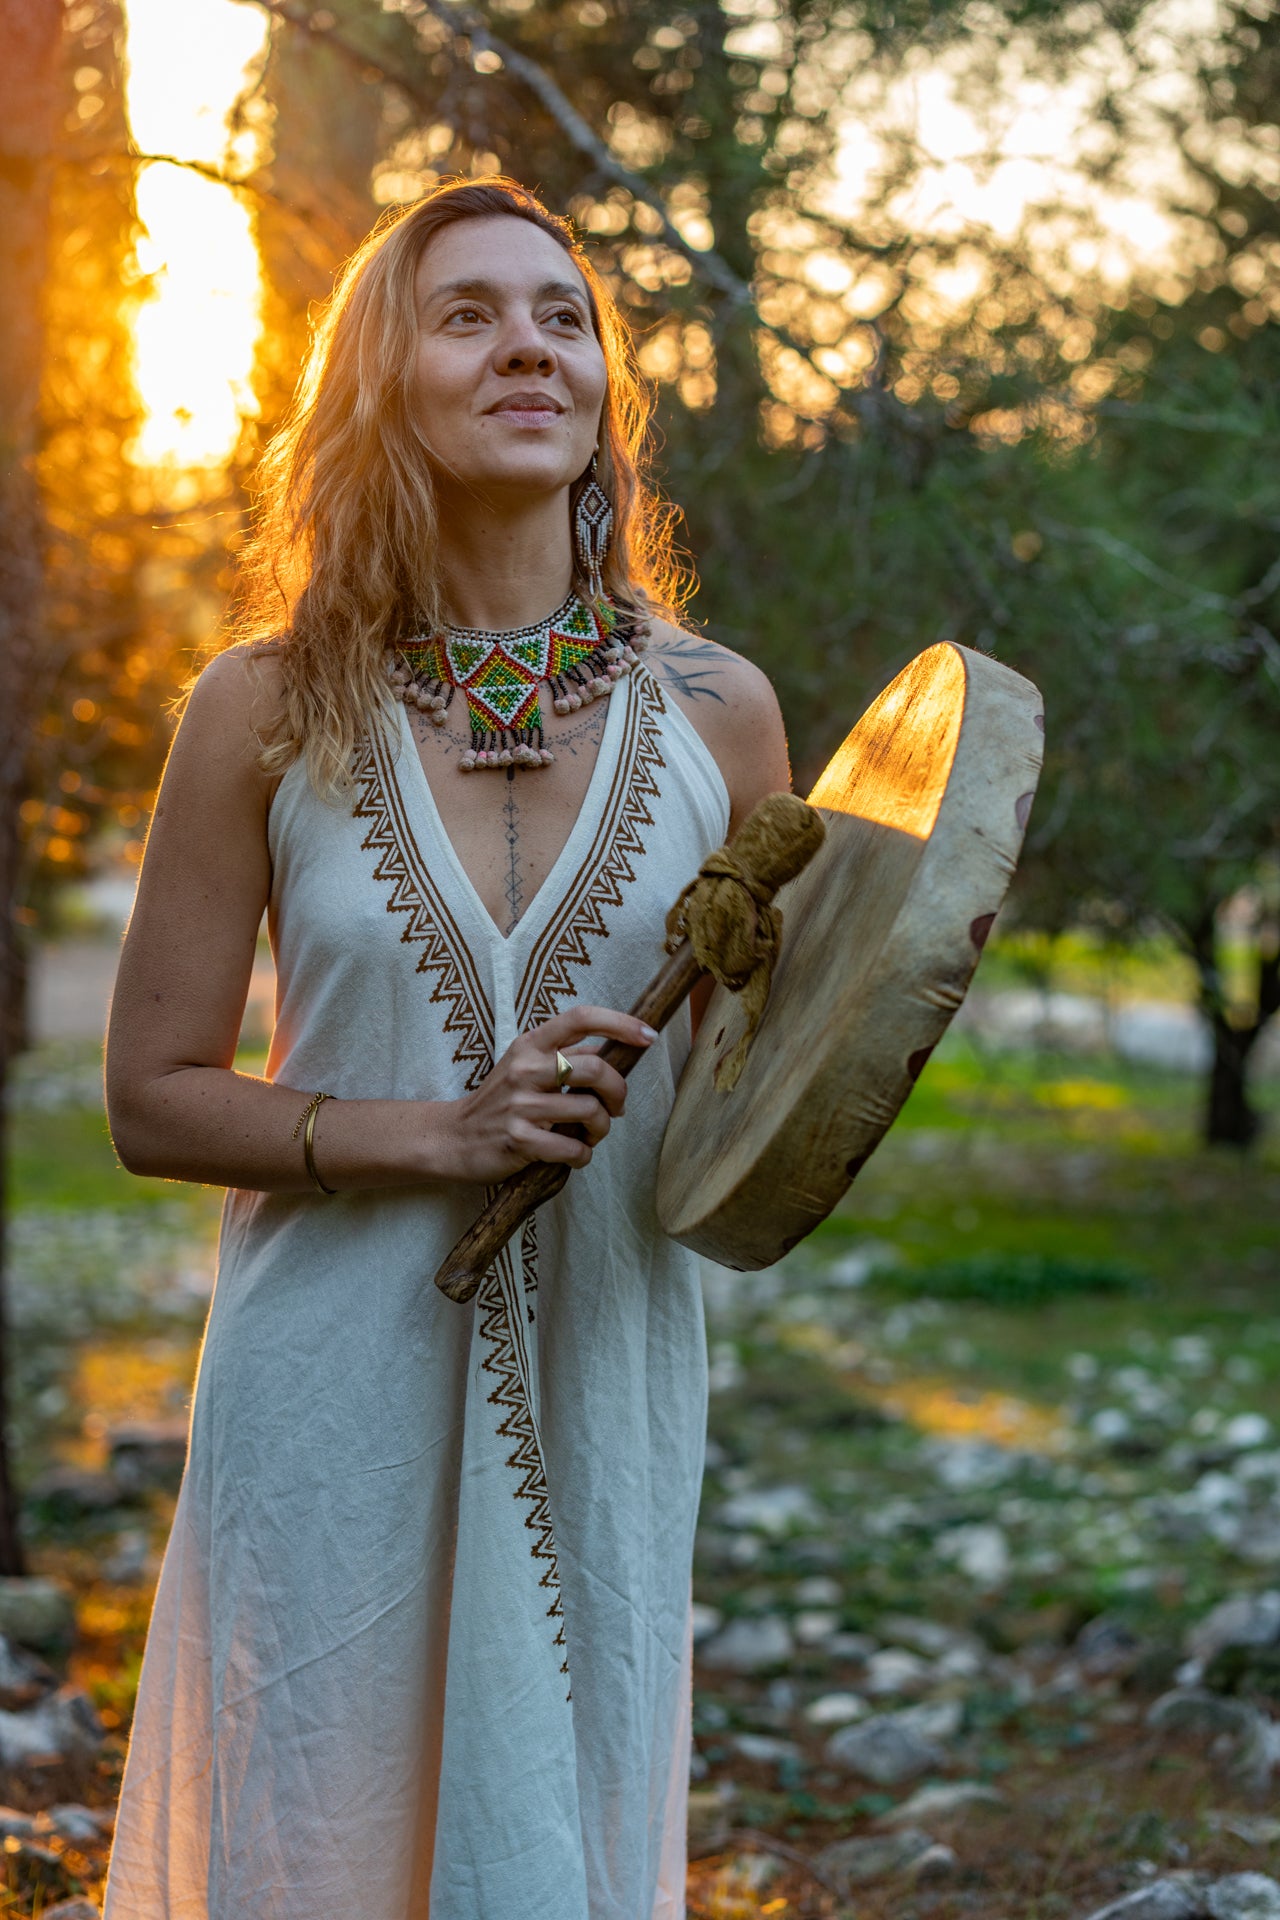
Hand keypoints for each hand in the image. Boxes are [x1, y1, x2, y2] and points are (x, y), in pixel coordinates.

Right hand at [439, 1003, 655, 1184]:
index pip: (580, 1018)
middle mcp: (525, 1068)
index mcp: (530, 1044)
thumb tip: (613, 1051)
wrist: (453, 1137)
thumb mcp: (526, 1067)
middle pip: (595, 1068)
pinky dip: (582, 1156)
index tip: (648, 1035)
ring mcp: (521, 1104)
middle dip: (619, 1091)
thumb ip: (566, 1057)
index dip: (620, 1024)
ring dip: (602, 1129)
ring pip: (589, 1111)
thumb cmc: (501, 1101)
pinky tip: (574, 1156)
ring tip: (591, 1135)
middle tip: (617, 1107)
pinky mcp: (519, 1139)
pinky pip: (572, 1148)